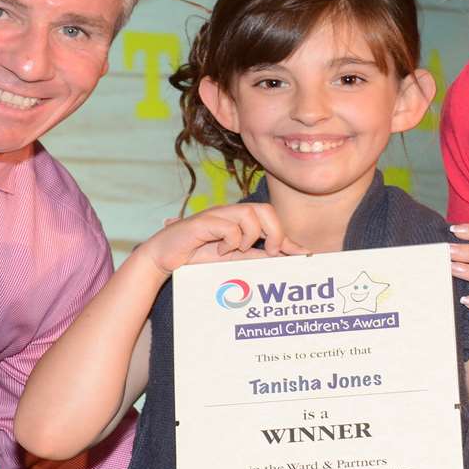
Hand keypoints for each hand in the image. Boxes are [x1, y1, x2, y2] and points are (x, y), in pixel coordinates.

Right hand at [134, 203, 306, 275]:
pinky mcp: (203, 221)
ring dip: (250, 237)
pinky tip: (220, 250)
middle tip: (270, 252)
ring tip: (236, 250)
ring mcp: (217, 215)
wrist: (164, 258)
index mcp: (241, 220)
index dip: (288, 237)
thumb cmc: (198, 257)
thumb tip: (289, 258)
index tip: (304, 255)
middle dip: (275, 232)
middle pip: (265, 209)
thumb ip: (260, 256)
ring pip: (250, 215)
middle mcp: (231, 213)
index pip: (272, 218)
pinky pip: (229, 226)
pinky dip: (230, 241)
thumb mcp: (235, 259)